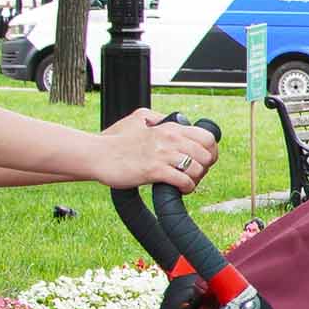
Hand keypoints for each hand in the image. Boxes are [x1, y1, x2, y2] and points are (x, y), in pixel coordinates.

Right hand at [96, 110, 218, 193]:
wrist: (97, 154)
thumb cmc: (115, 140)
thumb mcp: (138, 119)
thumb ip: (157, 118)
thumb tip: (170, 119)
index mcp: (169, 127)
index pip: (207, 137)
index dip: (211, 152)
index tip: (204, 161)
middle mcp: (170, 138)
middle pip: (207, 155)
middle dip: (205, 168)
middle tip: (194, 174)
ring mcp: (162, 154)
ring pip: (198, 169)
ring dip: (196, 179)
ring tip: (186, 183)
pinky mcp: (154, 170)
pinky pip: (184, 181)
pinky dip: (186, 188)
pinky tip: (179, 190)